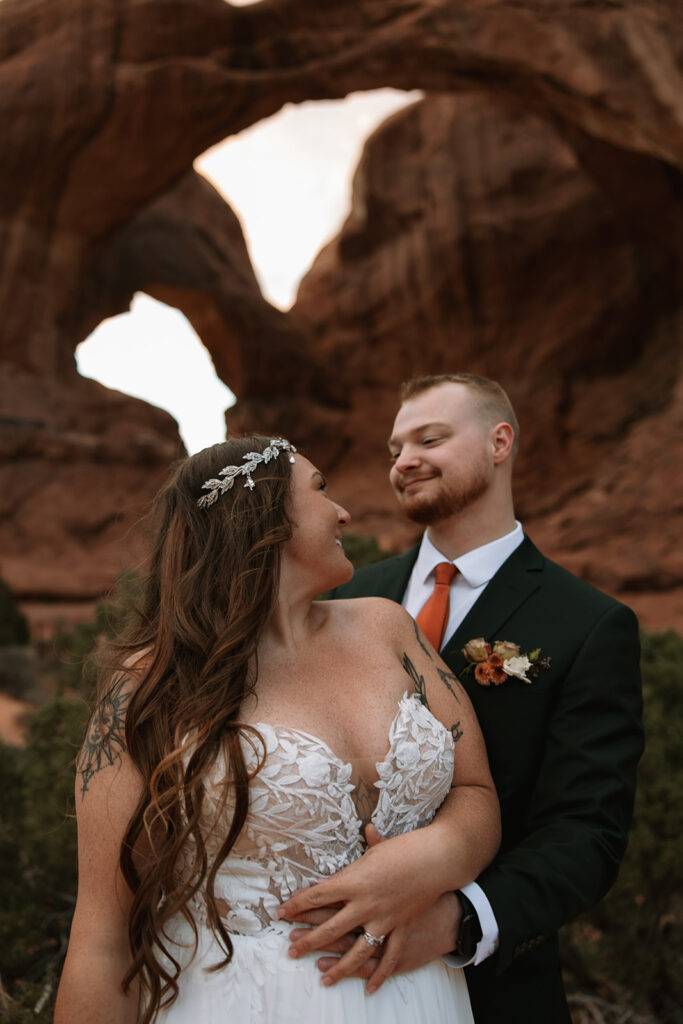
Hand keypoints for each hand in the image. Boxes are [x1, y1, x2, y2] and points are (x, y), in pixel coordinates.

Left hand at [281, 825, 461, 992]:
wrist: (436, 860)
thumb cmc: (405, 850)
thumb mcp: (376, 851)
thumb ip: (355, 862)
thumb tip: (337, 865)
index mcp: (355, 881)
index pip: (318, 895)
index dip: (298, 904)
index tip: (282, 911)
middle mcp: (366, 903)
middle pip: (331, 926)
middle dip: (308, 939)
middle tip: (290, 949)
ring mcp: (384, 920)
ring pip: (356, 950)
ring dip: (337, 965)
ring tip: (321, 976)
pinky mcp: (401, 929)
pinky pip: (388, 957)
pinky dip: (379, 974)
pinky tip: (367, 988)